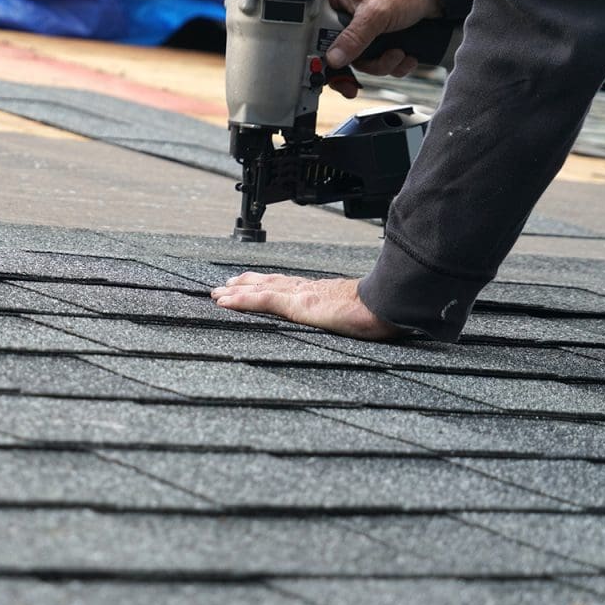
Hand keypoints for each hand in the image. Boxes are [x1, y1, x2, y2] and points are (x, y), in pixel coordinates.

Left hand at [211, 273, 407, 340]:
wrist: (388, 305)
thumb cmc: (380, 311)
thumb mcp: (359, 314)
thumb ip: (349, 316)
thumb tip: (355, 322)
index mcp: (319, 292)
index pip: (287, 286)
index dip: (266, 284)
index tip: (250, 283)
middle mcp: (306, 289)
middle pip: (268, 283)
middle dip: (244, 284)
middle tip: (224, 287)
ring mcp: (299, 295)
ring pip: (259, 290)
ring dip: (235, 292)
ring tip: (217, 294)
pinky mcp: (297, 304)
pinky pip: (261, 301)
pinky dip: (240, 301)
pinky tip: (224, 303)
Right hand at [326, 0, 442, 98]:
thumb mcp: (376, 13)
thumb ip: (354, 37)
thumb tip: (332, 60)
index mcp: (335, 3)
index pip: (317, 37)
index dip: (322, 59)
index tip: (332, 75)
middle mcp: (346, 19)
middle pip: (340, 56)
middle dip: (362, 66)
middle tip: (357, 84)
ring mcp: (363, 32)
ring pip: (362, 63)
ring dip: (383, 65)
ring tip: (399, 53)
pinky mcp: (380, 41)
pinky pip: (379, 64)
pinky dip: (394, 65)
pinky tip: (406, 56)